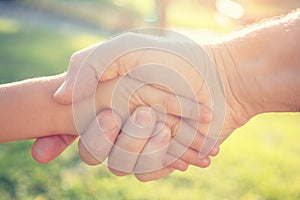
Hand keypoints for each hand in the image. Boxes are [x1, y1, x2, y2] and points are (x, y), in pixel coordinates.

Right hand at [53, 31, 249, 148]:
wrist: (220, 77)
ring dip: (145, 150)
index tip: (109, 116)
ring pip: (122, 165)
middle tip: (147, 115)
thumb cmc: (175, 60)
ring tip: (168, 129)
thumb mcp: (126, 49)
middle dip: (121, 138)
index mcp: (106, 103)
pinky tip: (182, 153)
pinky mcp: (162, 155)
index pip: (76, 129)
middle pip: (98, 152)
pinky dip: (163, 163)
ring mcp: (141, 142)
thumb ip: (88, 65)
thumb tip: (59, 97)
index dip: (77, 134)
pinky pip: (149, 172)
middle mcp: (120, 125)